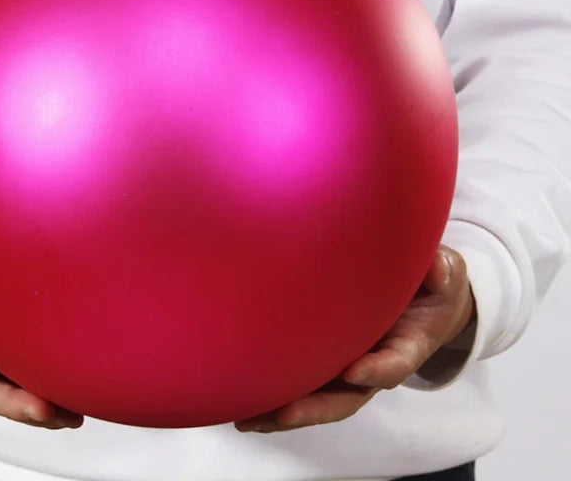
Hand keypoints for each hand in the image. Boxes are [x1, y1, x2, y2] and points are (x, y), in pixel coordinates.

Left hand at [234, 244, 475, 432]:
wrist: (428, 298)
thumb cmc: (434, 282)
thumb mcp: (447, 272)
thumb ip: (443, 271)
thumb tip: (437, 274)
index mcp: (408, 343)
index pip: (395, 363)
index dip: (378, 370)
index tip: (355, 371)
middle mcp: (376, 363)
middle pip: (348, 397)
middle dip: (315, 409)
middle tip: (282, 414)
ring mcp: (352, 365)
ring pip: (320, 397)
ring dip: (285, 412)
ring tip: (246, 419)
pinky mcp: (331, 358)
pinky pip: (305, 381)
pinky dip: (277, 395)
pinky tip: (242, 399)